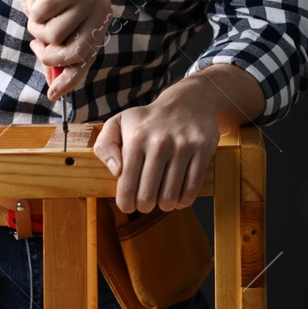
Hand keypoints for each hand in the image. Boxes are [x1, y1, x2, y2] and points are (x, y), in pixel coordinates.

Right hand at [8, 0, 110, 98]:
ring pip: (54, 38)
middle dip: (49, 56)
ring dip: (37, 29)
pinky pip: (41, 20)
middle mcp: (100, 9)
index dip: (70, 78)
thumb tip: (55, 84)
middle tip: (36, 45)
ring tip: (39, 10)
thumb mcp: (52, 23)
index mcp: (101, 18)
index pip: (88, 58)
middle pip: (74, 54)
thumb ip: (57, 50)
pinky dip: (32, 12)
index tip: (54, 94)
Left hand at [94, 85, 220, 213]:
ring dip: (165, 205)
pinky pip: (192, 188)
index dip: (126, 203)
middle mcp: (159, 142)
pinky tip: (178, 197)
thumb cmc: (148, 120)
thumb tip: (115, 171)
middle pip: (148, 196)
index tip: (128, 205)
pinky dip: (184, 200)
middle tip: (146, 203)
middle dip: (145, 206)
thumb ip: (105, 146)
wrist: (187, 102)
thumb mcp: (118, 123)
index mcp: (136, 138)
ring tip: (162, 200)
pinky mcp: (203, 150)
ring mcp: (183, 146)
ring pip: (171, 196)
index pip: (127, 185)